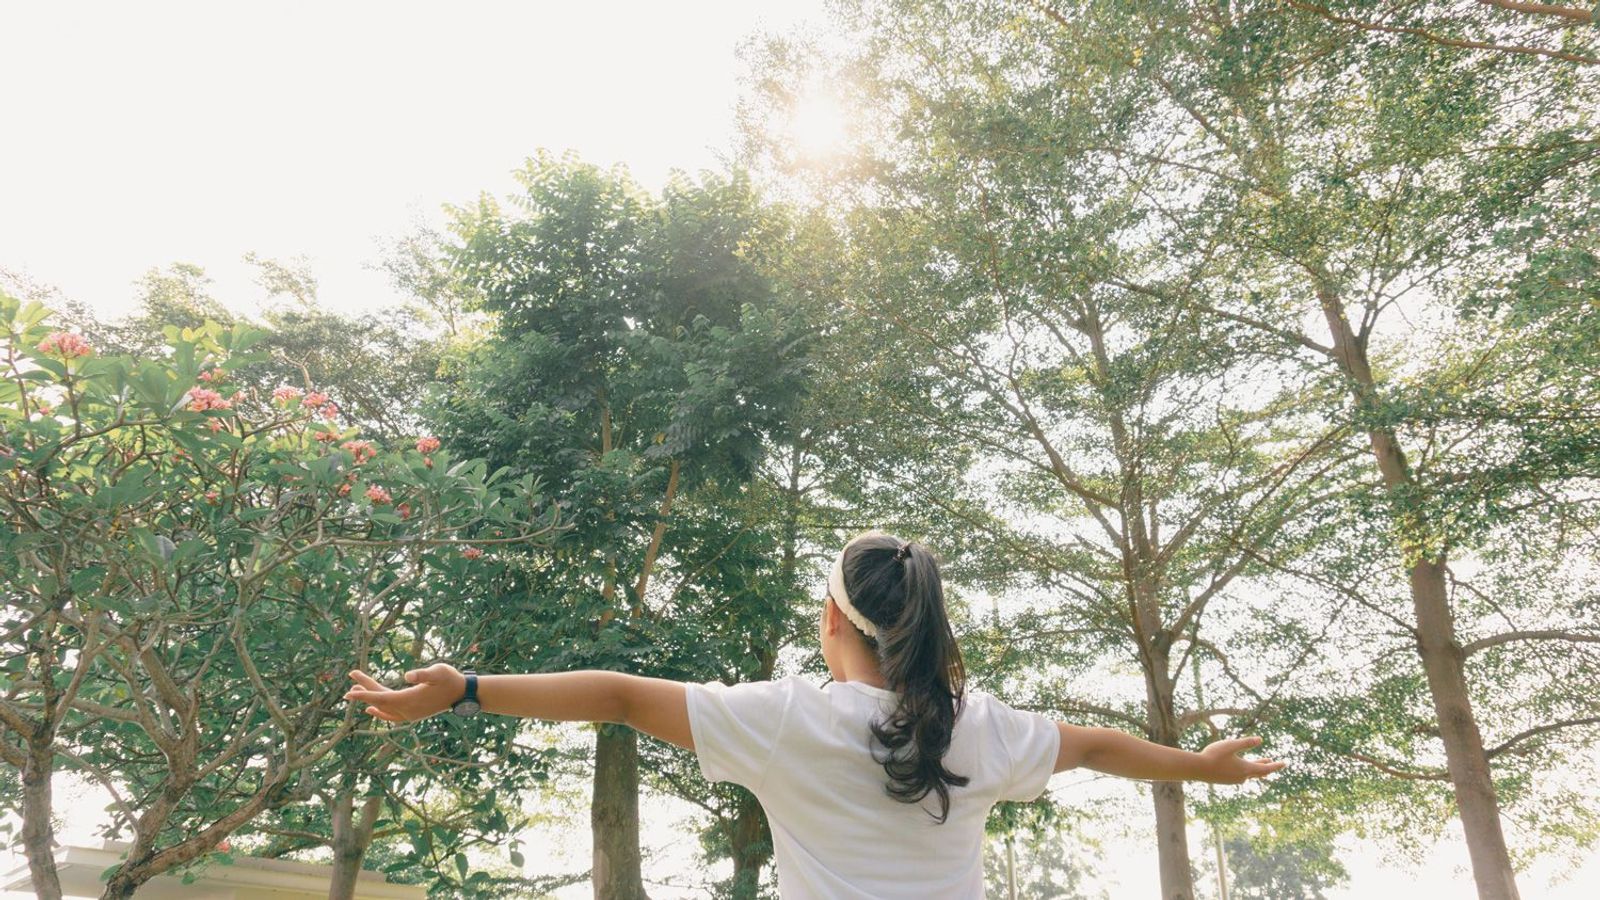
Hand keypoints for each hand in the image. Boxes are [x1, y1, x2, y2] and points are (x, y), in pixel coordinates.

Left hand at [344, 663, 465, 722]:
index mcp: (410, 699)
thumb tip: (408, 676)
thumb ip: (423, 674)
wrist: (462, 694)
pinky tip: (370, 709)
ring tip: (355, 688)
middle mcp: (407, 710)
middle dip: (364, 690)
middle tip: (351, 676)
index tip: (348, 694)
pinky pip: (390, 715)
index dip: (364, 695)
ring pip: (383, 707)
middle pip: (379, 701)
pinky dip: (379, 712)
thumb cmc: (451, 679)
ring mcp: (409, 714)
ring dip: (369, 698)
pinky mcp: (412, 714)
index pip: (381, 698)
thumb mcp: (439, 672)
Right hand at [1197, 736, 1285, 783]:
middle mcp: (1242, 777)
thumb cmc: (1214, 755)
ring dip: (1255, 768)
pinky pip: (1239, 776)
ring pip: (1248, 774)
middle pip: (1258, 772)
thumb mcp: (1231, 745)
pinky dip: (1244, 771)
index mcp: (1245, 768)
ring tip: (1258, 763)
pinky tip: (1239, 768)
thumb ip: (1246, 743)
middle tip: (1273, 762)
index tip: (1284, 763)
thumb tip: (1260, 739)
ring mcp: (1233, 780)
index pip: (1266, 768)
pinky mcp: (1225, 780)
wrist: (1197, 769)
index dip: (1276, 765)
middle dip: (1266, 766)